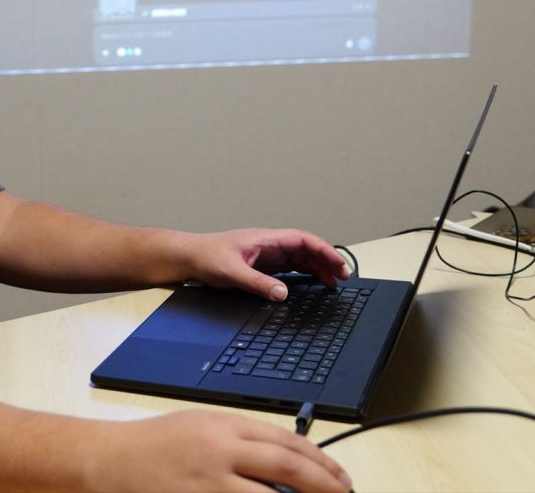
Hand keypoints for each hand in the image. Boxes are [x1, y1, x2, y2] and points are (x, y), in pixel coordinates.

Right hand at [95, 409, 352, 492]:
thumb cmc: (152, 446)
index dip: (321, 462)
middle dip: (323, 485)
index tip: (341, 479)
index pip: (285, 440)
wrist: (107, 461)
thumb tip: (287, 463)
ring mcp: (207, 484)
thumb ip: (241, 441)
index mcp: (222, 425)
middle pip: (286, 467)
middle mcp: (218, 452)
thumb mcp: (200, 427)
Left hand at [186, 228, 349, 300]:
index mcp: (266, 240)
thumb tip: (282, 294)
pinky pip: (290, 268)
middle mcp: (270, 245)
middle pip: (306, 249)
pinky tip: (313, 284)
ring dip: (318, 268)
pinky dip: (305, 274)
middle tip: (343, 278)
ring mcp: (267, 255)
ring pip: (300, 258)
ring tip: (333, 283)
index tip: (338, 265)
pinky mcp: (263, 266)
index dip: (324, 251)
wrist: (190, 257)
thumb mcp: (232, 272)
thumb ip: (257, 283)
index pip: (303, 240)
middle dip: (327, 260)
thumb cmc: (207, 257)